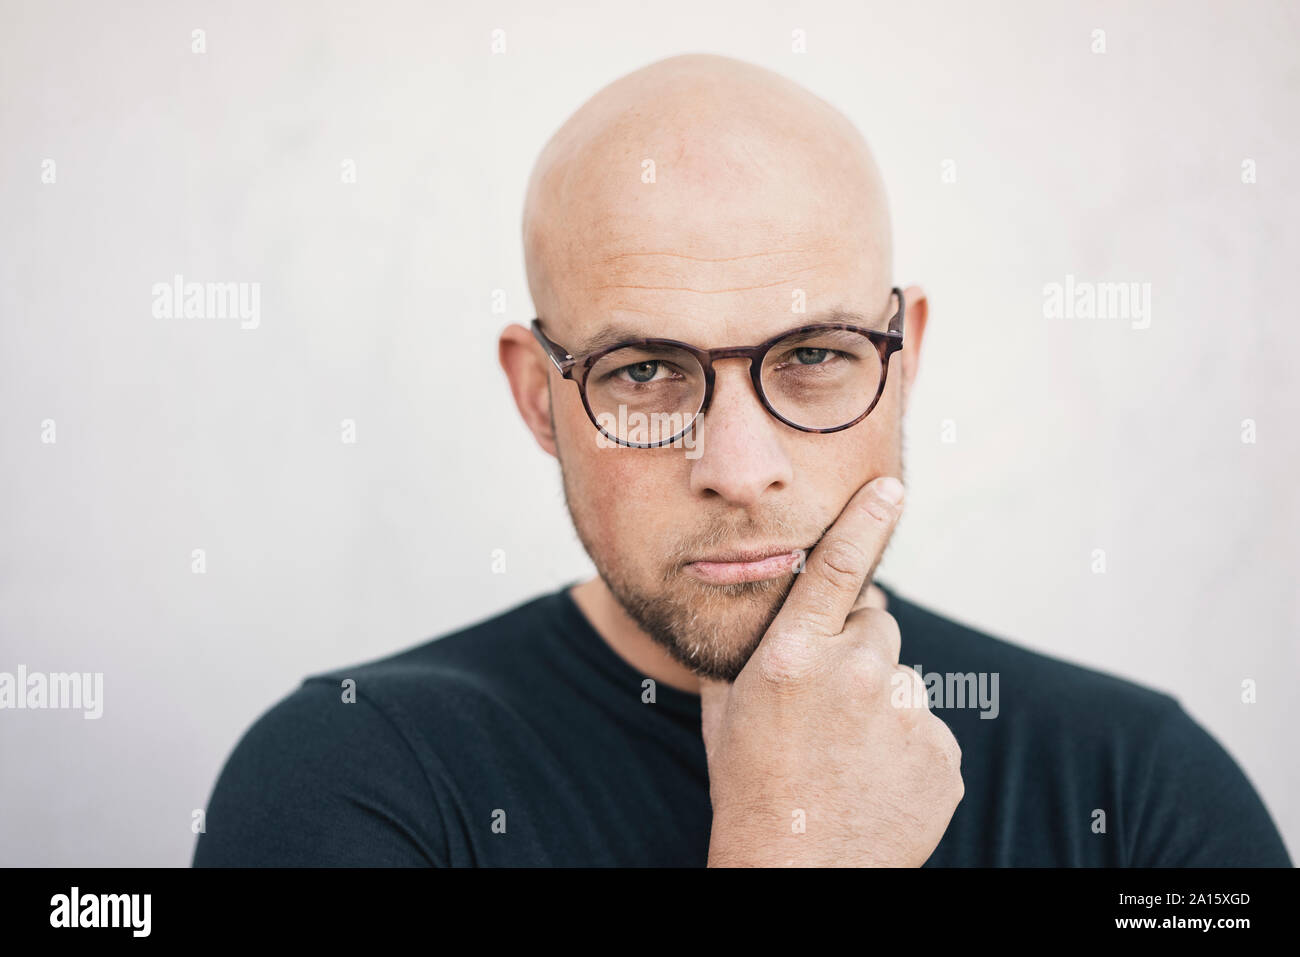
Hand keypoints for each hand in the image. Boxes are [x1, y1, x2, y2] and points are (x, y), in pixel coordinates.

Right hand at [699, 476, 963, 866]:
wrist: (795, 876)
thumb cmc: (749, 789)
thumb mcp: (725, 712)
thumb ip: (743, 651)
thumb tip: (743, 605)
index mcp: (793, 657)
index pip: (837, 568)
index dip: (865, 520)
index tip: (891, 486)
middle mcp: (854, 675)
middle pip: (875, 627)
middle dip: (856, 653)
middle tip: (827, 707)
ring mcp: (906, 716)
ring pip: (902, 683)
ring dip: (881, 707)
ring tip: (847, 757)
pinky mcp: (943, 756)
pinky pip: (928, 732)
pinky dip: (907, 750)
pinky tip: (876, 781)